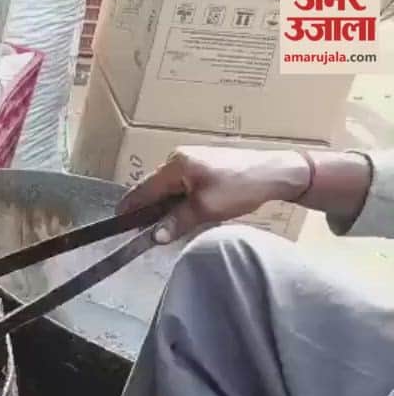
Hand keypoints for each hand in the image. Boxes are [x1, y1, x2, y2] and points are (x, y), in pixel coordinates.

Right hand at [118, 147, 310, 244]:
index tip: (119, 225)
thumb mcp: (206, 208)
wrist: (277, 173)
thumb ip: (176, 221)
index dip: (130, 209)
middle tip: (149, 233)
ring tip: (171, 226)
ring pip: (168, 188)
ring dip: (167, 207)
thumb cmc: (240, 187)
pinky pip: (182, 185)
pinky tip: (188, 212)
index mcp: (174, 165)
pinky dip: (180, 200)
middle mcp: (178, 158)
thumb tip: (153, 237)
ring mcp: (192, 160)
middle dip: (150, 210)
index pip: (142, 190)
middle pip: (153, 188)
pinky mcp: (204, 165)